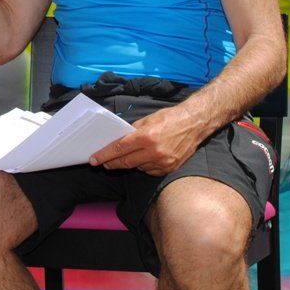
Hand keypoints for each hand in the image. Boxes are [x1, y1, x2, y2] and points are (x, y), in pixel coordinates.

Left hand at [88, 103, 206, 175]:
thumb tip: (119, 141)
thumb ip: (132, 132)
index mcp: (146, 136)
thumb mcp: (147, 120)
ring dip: (129, 164)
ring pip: (138, 167)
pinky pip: (150, 171)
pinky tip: (142, 160)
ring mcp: (163, 161)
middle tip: (103, 164)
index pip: (119, 149)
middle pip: (126, 162)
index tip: (94, 159)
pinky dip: (144, 166)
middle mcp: (155, 151)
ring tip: (125, 158)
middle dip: (112, 163)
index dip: (104, 155)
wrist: (195, 123)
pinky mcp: (170, 167)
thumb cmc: (170, 118)